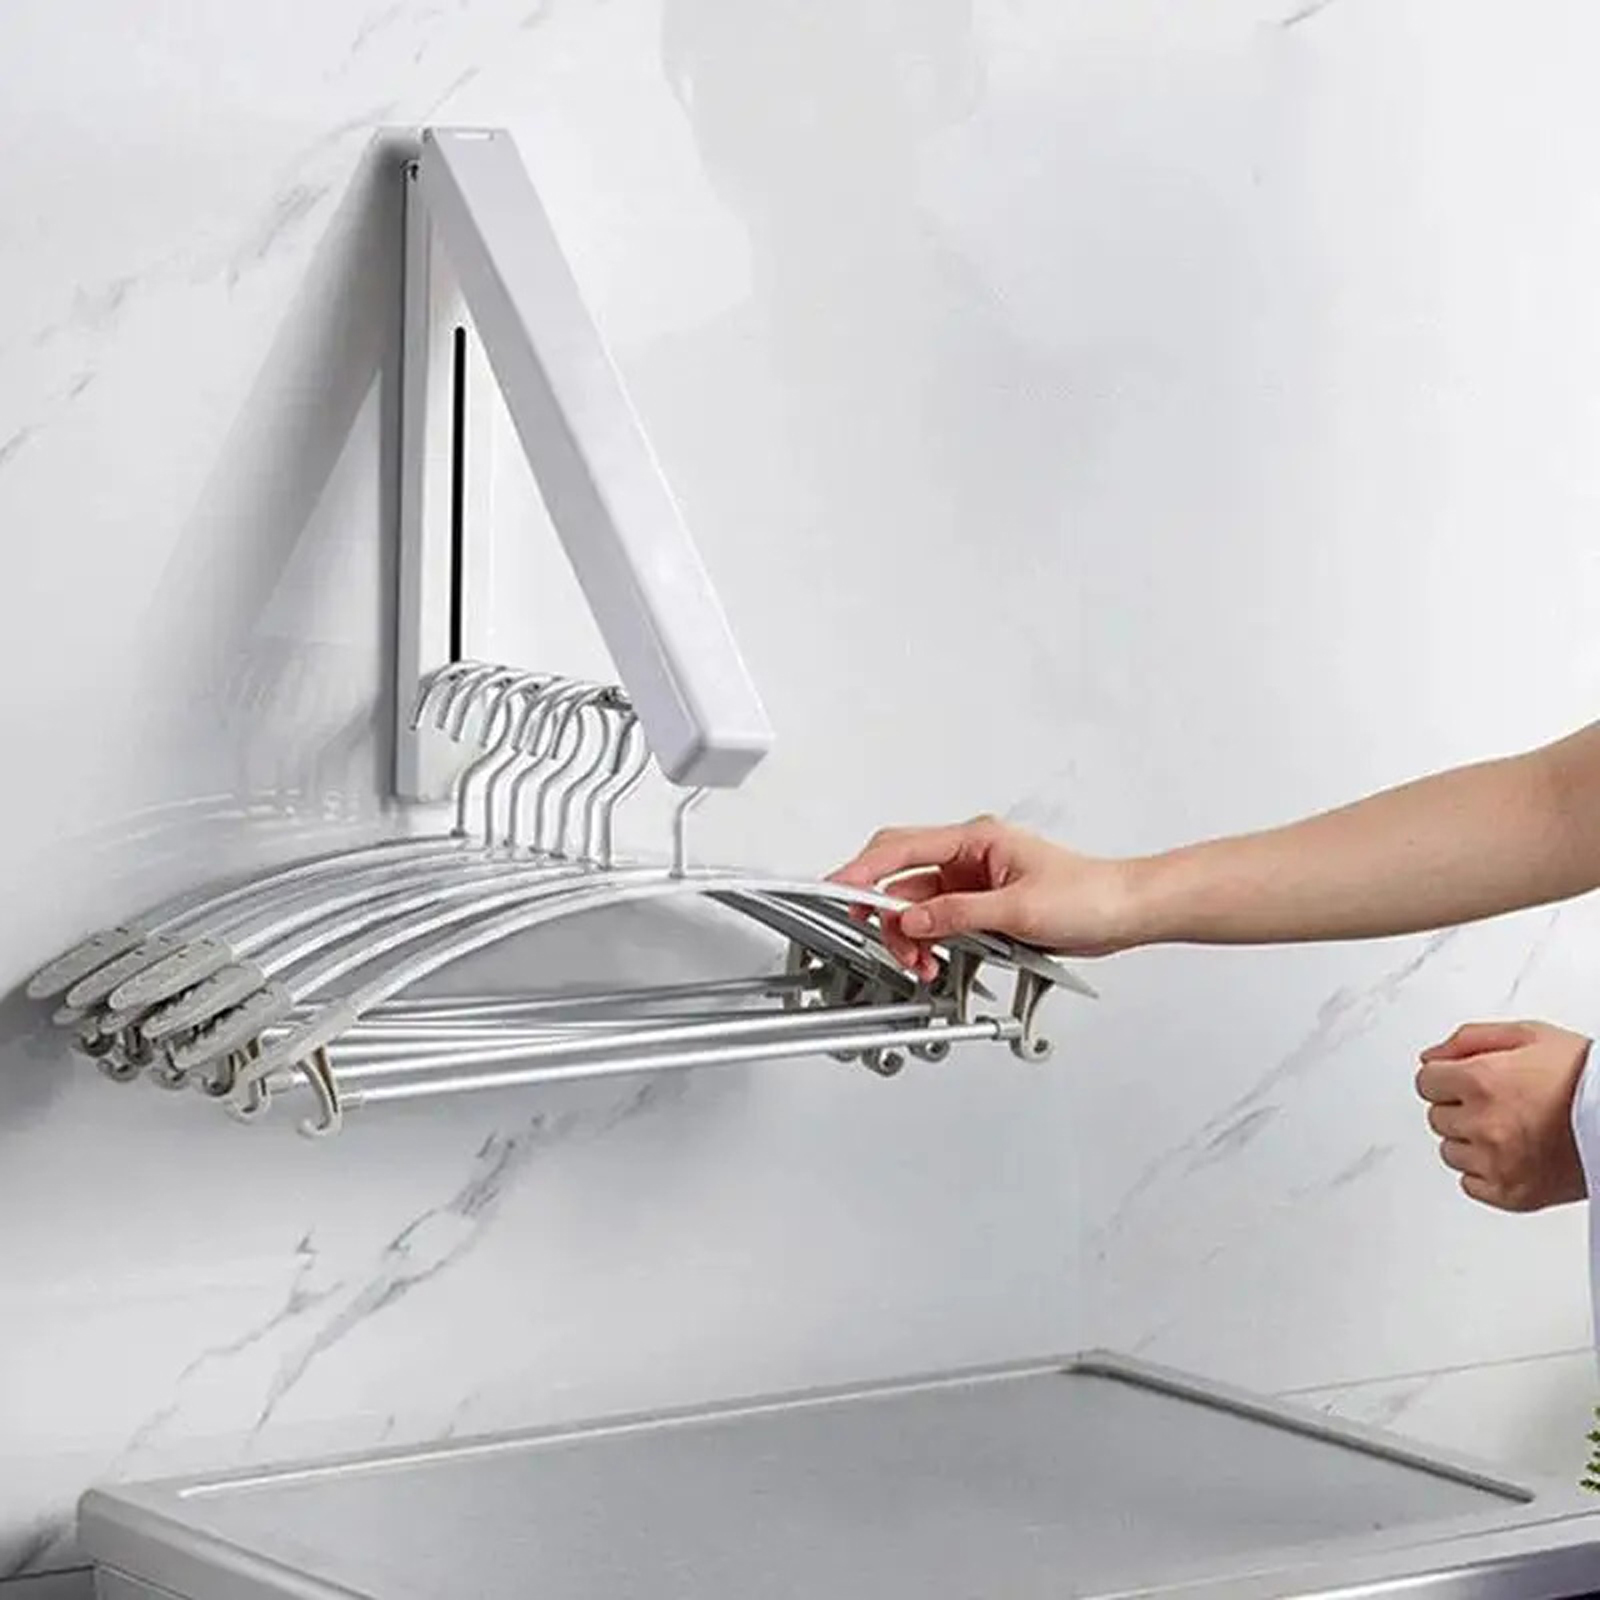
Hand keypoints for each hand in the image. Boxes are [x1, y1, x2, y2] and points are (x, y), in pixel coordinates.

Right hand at [828, 815, 1134, 979]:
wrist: (1125, 912)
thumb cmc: (1090, 895)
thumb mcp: (1018, 910)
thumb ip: (957, 915)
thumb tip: (912, 920)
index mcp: (976, 839)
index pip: (901, 848)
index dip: (864, 870)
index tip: (838, 889)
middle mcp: (969, 856)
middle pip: (901, 877)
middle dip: (883, 910)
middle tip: (877, 937)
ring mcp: (973, 881)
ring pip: (917, 905)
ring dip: (910, 935)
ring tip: (920, 963)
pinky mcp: (981, 906)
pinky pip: (939, 921)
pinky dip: (930, 941)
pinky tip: (935, 960)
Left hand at [1415, 1020, 1591, 1212]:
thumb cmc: (1585, 1077)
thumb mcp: (1528, 1035)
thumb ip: (1468, 1041)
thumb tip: (1430, 1057)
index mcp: (1482, 1080)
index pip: (1425, 1082)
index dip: (1447, 1078)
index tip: (1464, 1081)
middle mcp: (1484, 1123)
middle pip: (1437, 1116)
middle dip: (1460, 1107)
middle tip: (1498, 1103)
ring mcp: (1496, 1162)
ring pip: (1450, 1151)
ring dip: (1470, 1140)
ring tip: (1510, 1129)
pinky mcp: (1511, 1194)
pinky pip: (1470, 1183)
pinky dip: (1485, 1171)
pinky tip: (1512, 1154)